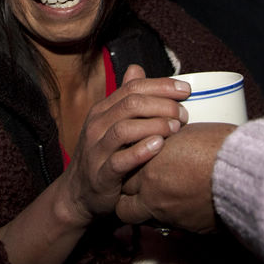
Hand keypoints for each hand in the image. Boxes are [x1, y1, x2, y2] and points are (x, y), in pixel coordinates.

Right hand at [58, 64, 190, 225]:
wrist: (77, 194)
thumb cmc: (102, 156)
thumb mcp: (110, 123)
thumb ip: (125, 98)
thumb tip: (137, 69)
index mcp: (102, 110)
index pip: (133, 88)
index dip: (161, 86)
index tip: (186, 91)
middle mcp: (97, 126)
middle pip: (131, 104)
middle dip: (162, 105)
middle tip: (184, 115)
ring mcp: (96, 150)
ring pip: (124, 129)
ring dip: (154, 125)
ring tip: (176, 129)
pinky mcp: (100, 175)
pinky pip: (120, 160)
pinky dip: (140, 151)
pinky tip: (159, 146)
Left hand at [117, 122, 235, 233]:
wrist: (244, 171)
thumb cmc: (218, 146)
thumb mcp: (184, 133)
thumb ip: (165, 143)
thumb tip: (163, 144)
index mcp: (148, 166)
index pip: (123, 175)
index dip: (128, 171)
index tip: (135, 167)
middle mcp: (152, 193)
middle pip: (124, 204)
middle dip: (130, 196)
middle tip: (141, 188)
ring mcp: (168, 214)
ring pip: (141, 220)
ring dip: (145, 211)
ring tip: (160, 200)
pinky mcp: (188, 228)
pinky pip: (168, 226)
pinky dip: (170, 217)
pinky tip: (182, 204)